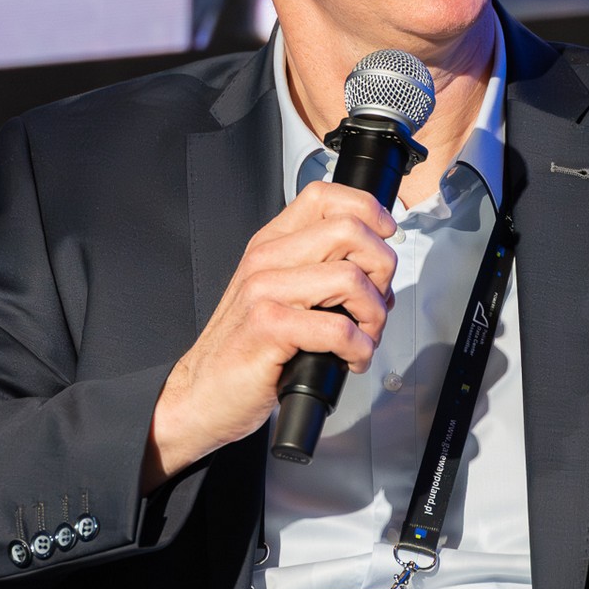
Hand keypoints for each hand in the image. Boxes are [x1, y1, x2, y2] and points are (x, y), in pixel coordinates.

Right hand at [144, 182, 397, 488]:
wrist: (204, 392)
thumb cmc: (247, 349)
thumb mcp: (280, 295)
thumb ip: (319, 271)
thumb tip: (378, 270)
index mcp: (272, 244)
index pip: (325, 196)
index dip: (367, 210)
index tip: (385, 237)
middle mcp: (266, 259)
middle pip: (349, 231)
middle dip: (382, 268)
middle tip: (376, 301)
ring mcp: (264, 290)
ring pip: (351, 278)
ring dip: (374, 314)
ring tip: (365, 336)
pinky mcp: (267, 327)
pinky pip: (338, 328)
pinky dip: (359, 348)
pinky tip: (350, 359)